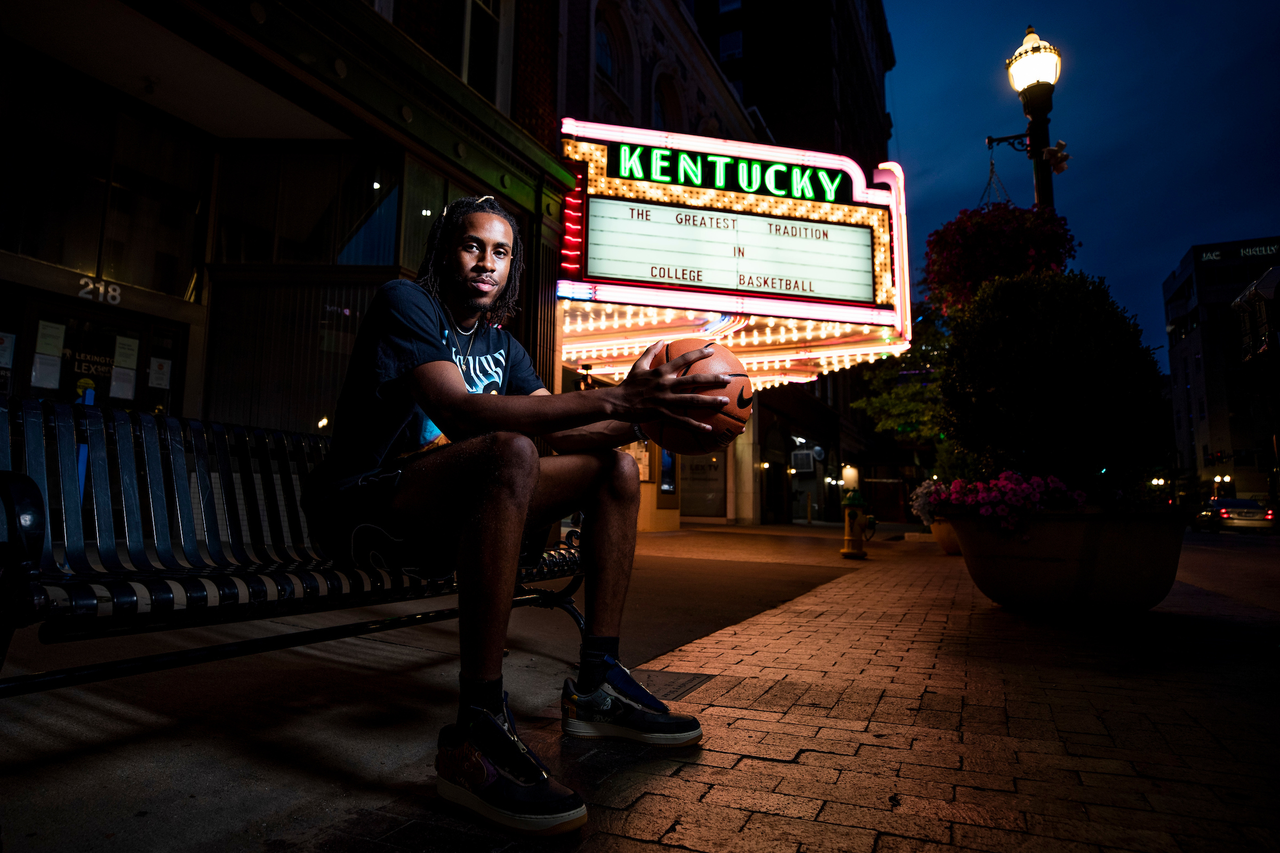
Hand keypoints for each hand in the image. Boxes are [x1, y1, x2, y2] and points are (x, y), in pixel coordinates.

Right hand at [607, 341, 730, 431]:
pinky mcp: (661, 414)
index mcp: (661, 372)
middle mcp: (665, 384)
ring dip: (710, 401)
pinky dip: (696, 425)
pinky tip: (709, 428)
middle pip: (694, 380)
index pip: (683, 359)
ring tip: (725, 402)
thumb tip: (661, 340)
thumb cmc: (628, 385)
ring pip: (692, 400)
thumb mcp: (638, 366)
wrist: (615, 403)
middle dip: (713, 379)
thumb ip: (650, 352)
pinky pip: (682, 421)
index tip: (712, 352)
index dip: (698, 354)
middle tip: (728, 380)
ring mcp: (664, 400)